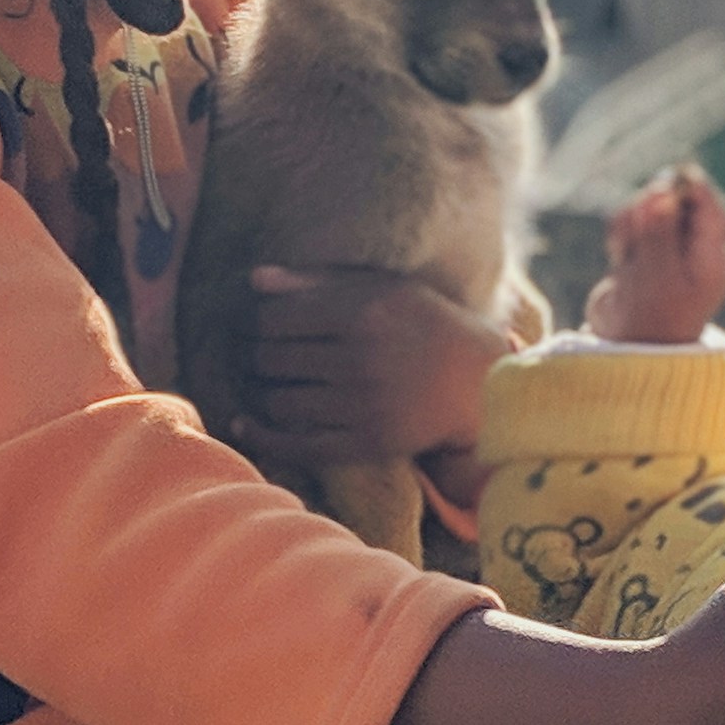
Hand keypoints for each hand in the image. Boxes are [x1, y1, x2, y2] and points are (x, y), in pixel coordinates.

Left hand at [235, 267, 511, 471]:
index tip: (271, 326)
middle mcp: (361, 359)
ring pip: (279, 400)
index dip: (262, 322)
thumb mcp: (383, 288)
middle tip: (271, 354)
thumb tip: (253, 281)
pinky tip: (244, 425)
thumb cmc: (426, 324)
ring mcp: (363, 406)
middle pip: (271, 359)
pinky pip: (296, 444)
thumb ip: (318, 281)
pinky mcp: (367, 444)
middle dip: (262, 355)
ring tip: (279, 381)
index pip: (275, 319)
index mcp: (363, 313)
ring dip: (268, 391)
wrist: (480, 383)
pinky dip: (262, 436)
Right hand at [585, 166, 724, 344]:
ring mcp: (666, 251)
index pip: (710, 208)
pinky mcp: (641, 254)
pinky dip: (622, 233)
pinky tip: (618, 254)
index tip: (671, 178)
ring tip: (624, 253)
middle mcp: (693, 250)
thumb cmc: (651, 319)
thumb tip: (663, 191)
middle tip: (637, 226)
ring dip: (632, 221)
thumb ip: (660, 231)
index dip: (692, 187)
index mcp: (711, 257)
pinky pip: (630, 225)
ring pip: (648, 210)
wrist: (624, 351)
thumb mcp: (658, 275)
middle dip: (651, 206)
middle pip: (677, 201)